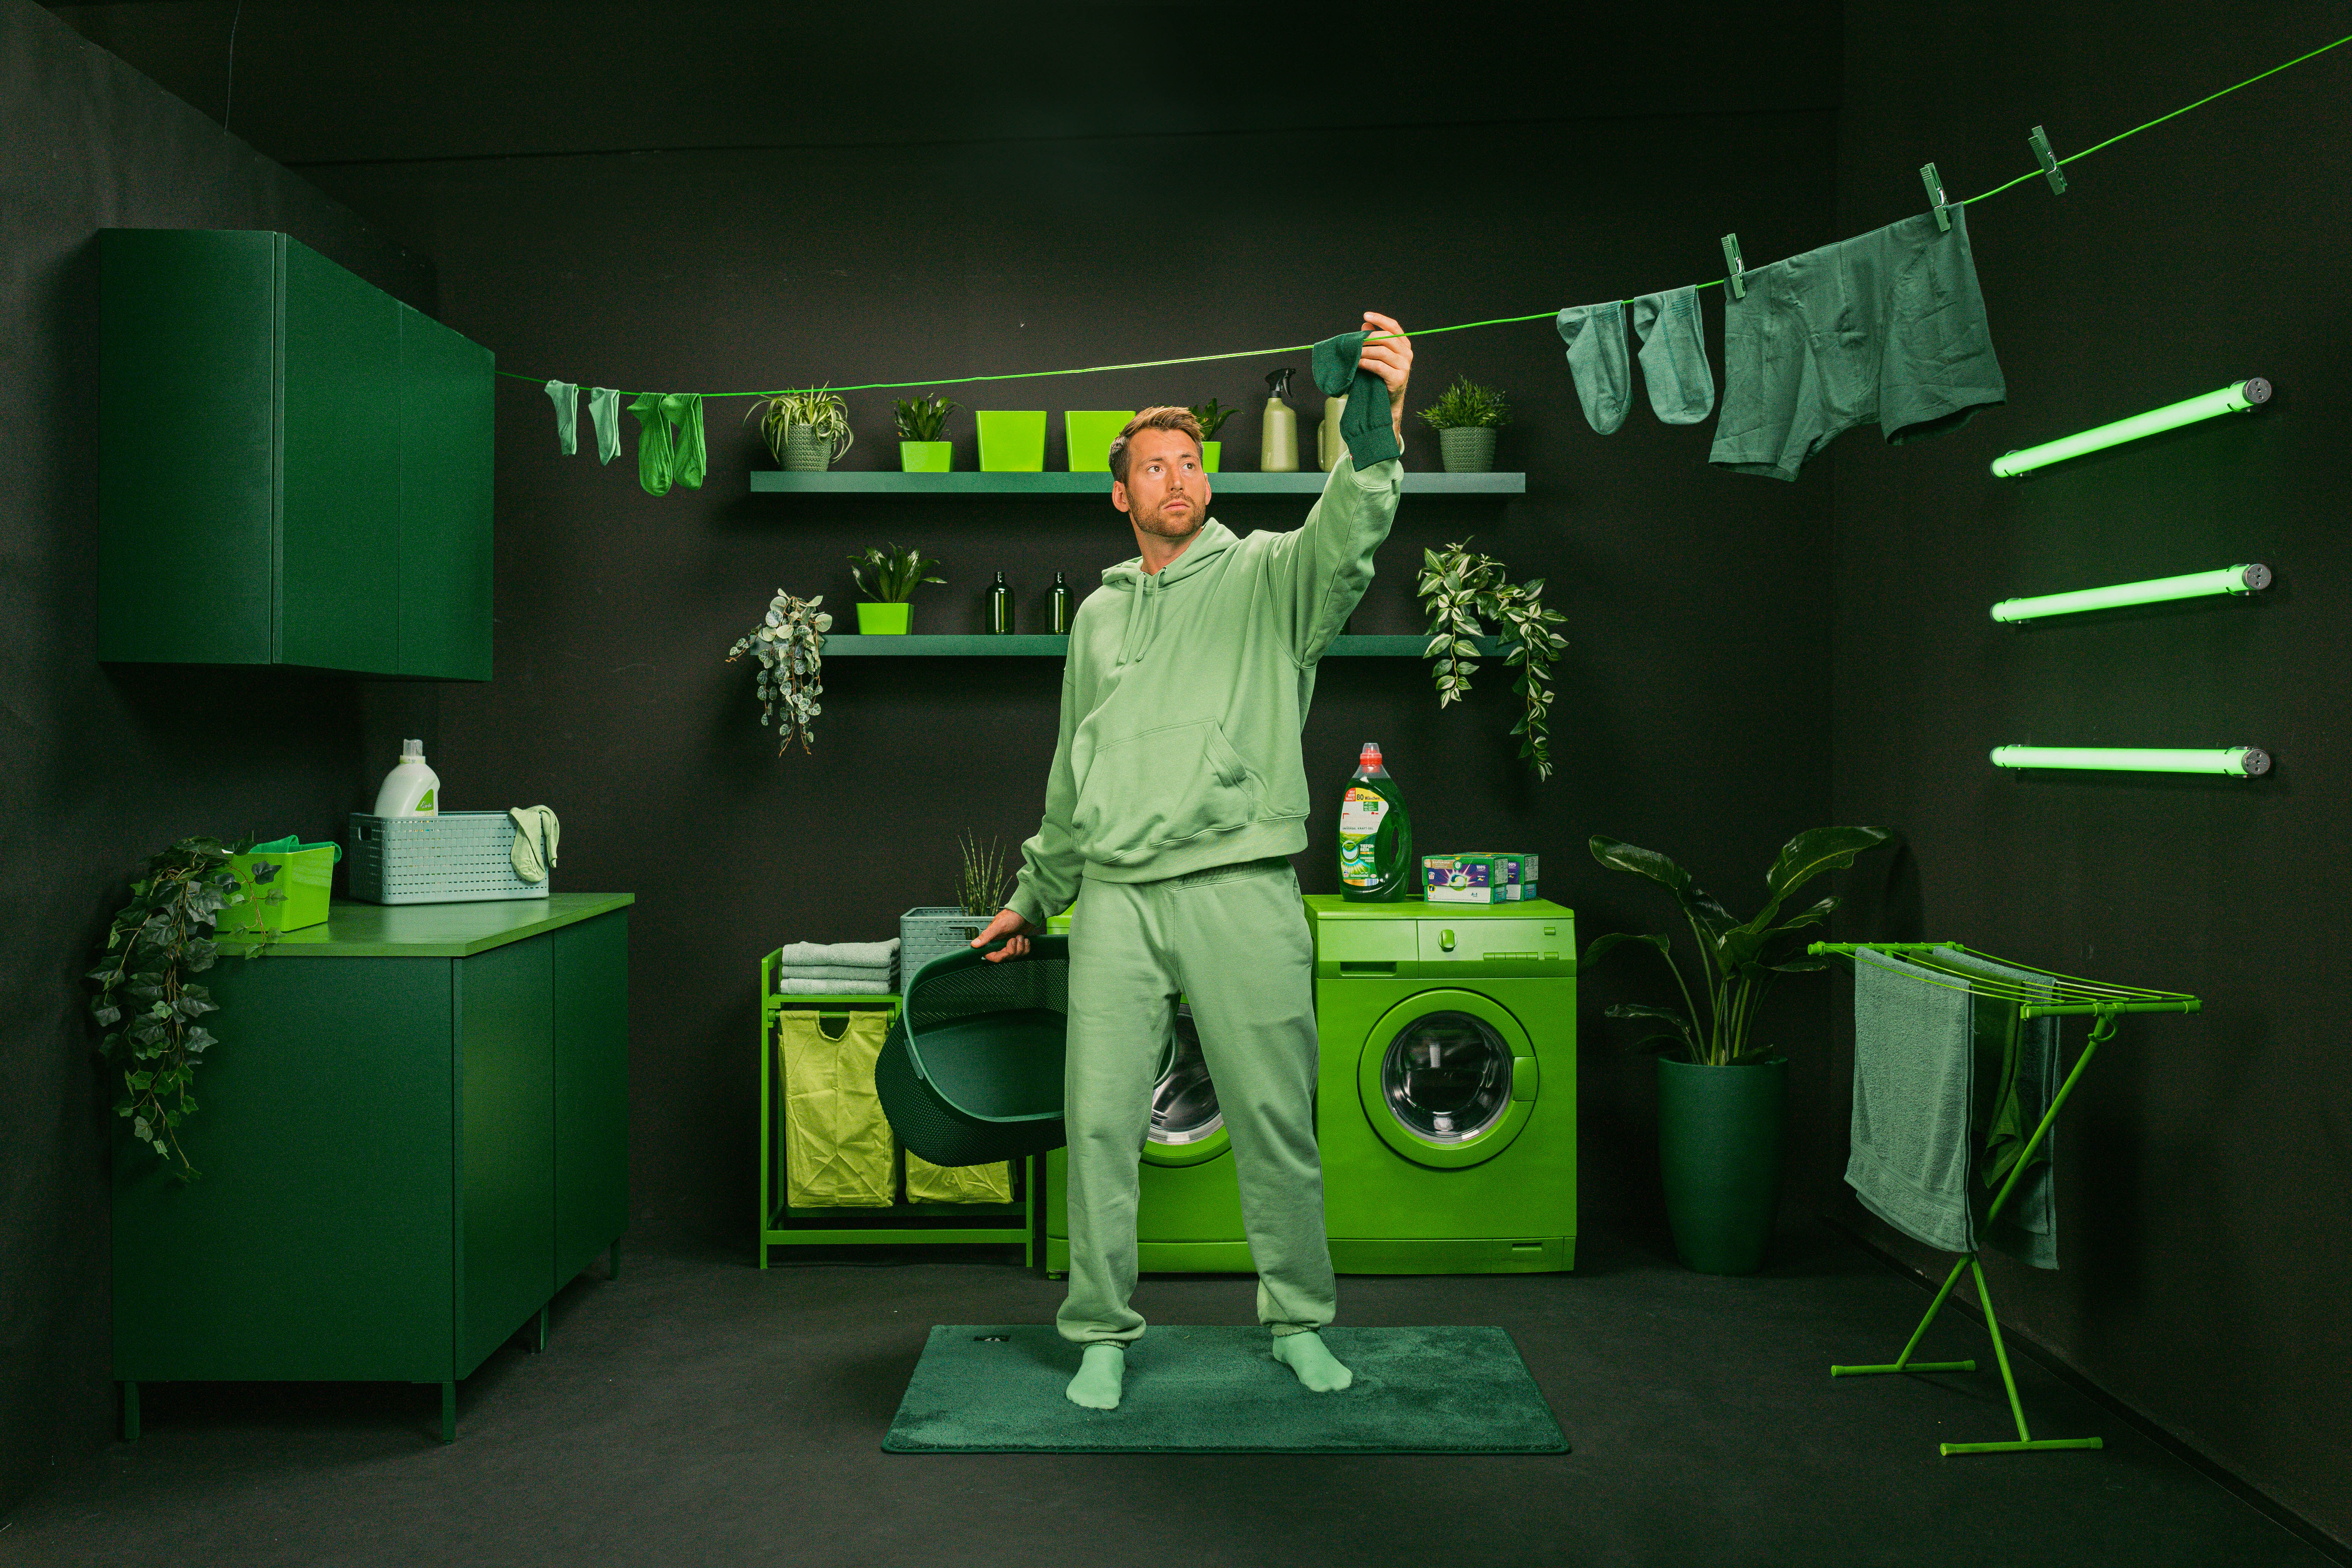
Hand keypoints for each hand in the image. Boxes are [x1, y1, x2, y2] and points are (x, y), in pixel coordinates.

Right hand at [973, 907, 1035, 962]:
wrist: (1026, 912)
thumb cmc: (1012, 916)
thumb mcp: (999, 925)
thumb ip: (986, 936)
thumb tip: (973, 944)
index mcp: (993, 940)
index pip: (991, 955)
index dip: (999, 957)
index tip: (1006, 953)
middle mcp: (1001, 943)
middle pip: (1006, 956)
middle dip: (1013, 949)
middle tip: (1014, 939)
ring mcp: (1011, 945)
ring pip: (1016, 955)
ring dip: (1020, 946)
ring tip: (1020, 936)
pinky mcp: (1019, 945)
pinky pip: (1023, 952)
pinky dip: (1026, 946)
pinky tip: (1025, 938)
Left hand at [1359, 311, 1412, 443]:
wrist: (1387, 402)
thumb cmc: (1381, 377)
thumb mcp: (1377, 356)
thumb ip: (1374, 341)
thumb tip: (1365, 325)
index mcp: (1404, 345)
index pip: (1394, 327)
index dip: (1380, 319)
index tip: (1365, 315)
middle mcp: (1407, 354)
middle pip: (1386, 338)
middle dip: (1368, 338)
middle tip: (1354, 341)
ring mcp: (1404, 366)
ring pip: (1382, 351)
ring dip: (1364, 351)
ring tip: (1353, 353)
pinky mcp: (1398, 378)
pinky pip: (1379, 366)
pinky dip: (1366, 363)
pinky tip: (1357, 363)